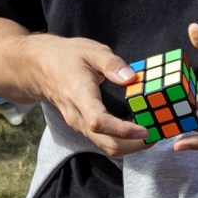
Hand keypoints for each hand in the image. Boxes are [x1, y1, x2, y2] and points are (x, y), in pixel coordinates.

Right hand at [33, 35, 154, 158]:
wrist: (40, 67)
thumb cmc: (66, 57)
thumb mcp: (90, 50)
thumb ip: (112, 63)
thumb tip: (131, 78)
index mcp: (79, 95)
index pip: (99, 122)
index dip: (122, 130)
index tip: (144, 130)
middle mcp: (77, 116)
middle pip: (106, 143)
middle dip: (134, 145)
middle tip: (157, 135)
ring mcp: (78, 124)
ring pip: (105, 146)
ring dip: (129, 146)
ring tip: (151, 135)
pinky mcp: (82, 126)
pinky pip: (102, 141)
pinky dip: (121, 141)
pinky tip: (136, 131)